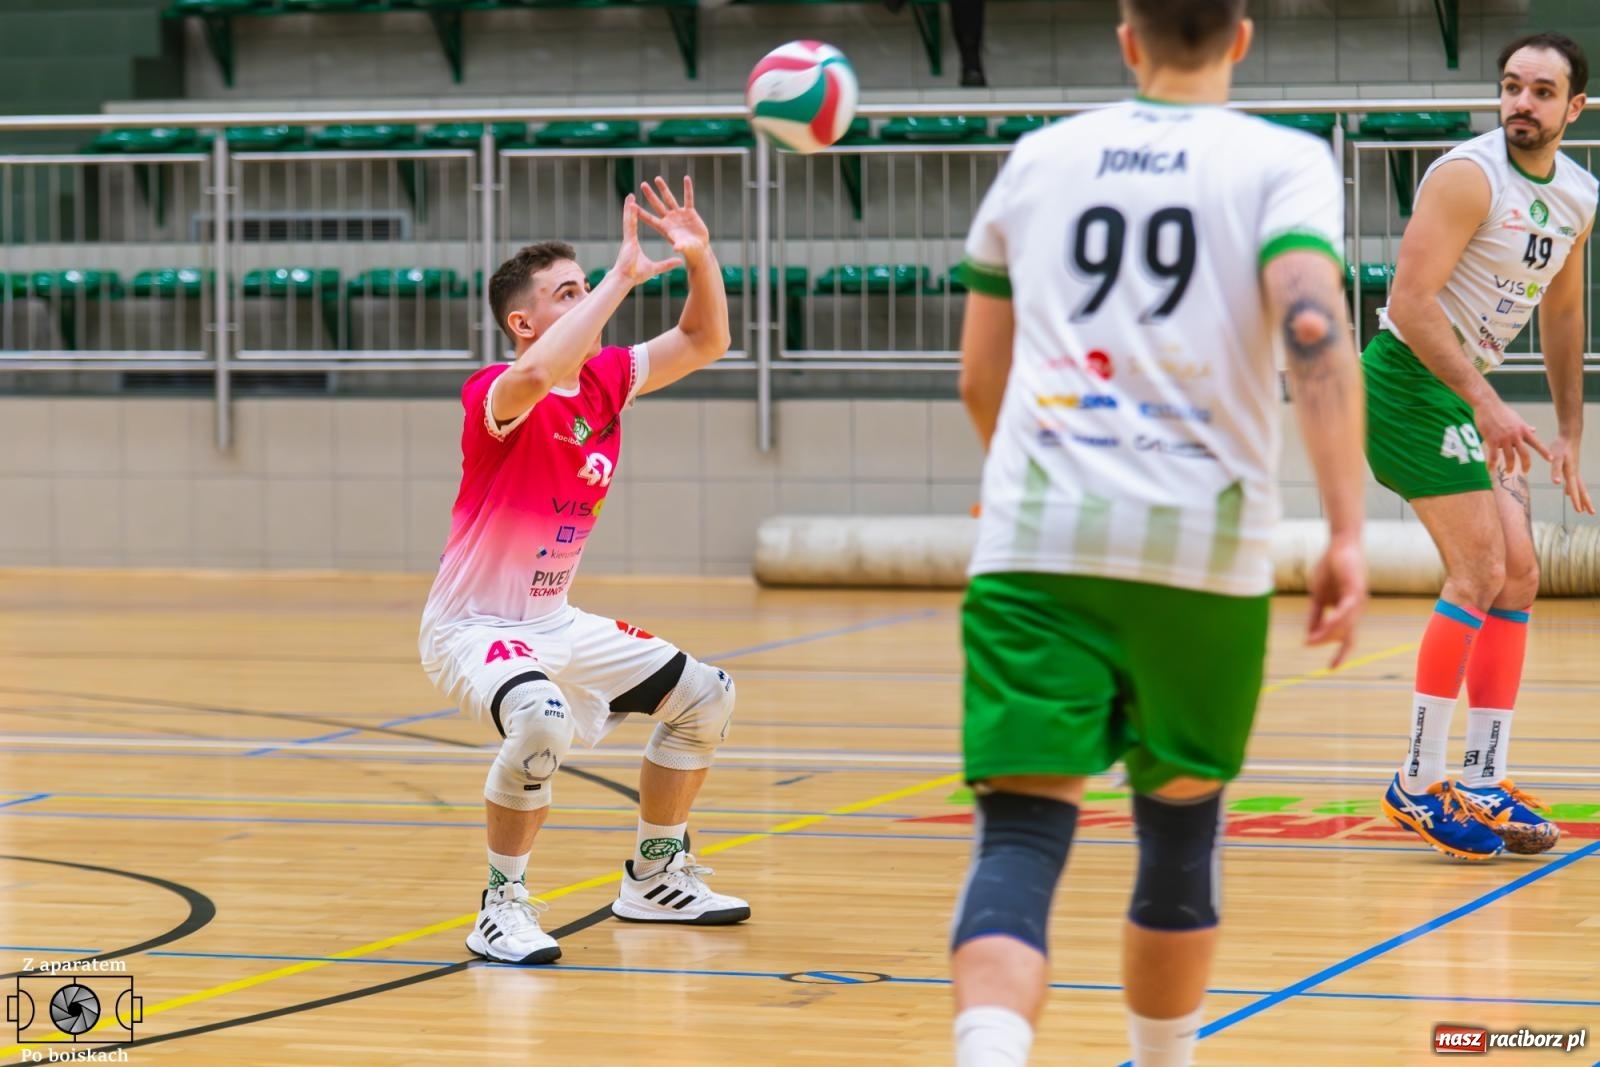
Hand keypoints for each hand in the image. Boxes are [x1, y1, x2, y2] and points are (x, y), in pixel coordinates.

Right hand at [611, 194, 683, 286]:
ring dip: (629, 207)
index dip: (640, 218)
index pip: (640, 227)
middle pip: (633, 219)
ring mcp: (628, 238)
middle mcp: (631, 238)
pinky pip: (629, 223)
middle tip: (632, 198)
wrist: (626, 279)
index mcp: (635, 243)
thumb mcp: (656, 268)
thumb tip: (679, 262)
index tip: (640, 211)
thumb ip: (667, 264)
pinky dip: (628, 213)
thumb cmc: (636, 275)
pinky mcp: (627, 239)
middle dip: (633, 209)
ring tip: (630, 196)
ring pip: (629, 218)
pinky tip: (630, 204)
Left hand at [636, 175, 710, 265]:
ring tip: (657, 178)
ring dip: (664, 189)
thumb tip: (676, 248)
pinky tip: (686, 178)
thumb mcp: (684, 248)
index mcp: (664, 228)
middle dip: (650, 195)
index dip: (641, 212)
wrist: (699, 249)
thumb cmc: (690, 251)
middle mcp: (669, 219)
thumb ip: (680, 246)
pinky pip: (689, 198)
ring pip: (669, 199)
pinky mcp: (689, 212)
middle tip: (642, 184)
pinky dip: (688, 189)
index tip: (631, 204)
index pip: (649, 219)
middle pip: (657, 205)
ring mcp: (679, 215)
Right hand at [1306, 535, 1365, 668]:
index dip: (1340, 653)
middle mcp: (1356, 609)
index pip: (1347, 637)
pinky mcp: (1356, 591)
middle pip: (1343, 634)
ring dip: (1327, 633)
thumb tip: (1309, 635)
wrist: (1339, 545)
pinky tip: (1326, 625)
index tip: (1331, 669)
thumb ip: (1315, 615)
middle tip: (1307, 642)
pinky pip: (1346, 611)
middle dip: (1326, 641)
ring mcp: (1358, 601)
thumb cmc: (1330, 568)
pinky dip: (1336, 620)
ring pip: (1344, 625)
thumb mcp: (1318, 596)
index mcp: (1348, 611)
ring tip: (1311, 639)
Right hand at [1472, 395, 1550, 474]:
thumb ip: (1525, 426)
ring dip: (1510, 466)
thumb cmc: (1501, 411)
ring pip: (1510, 457)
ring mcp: (1504, 439)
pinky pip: (1493, 455)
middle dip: (1526, 465)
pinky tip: (1491, 469)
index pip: (1536, 443)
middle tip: (1526, 472)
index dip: (1544, 452)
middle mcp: (1516, 436)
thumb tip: (1534, 430)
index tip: (1550, 460)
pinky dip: (1492, 464)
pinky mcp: (1492, 440)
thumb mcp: (1517, 418)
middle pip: (1524, 454)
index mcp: (1523, 430)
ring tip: (1509, 472)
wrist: (1488, 405)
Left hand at [1548, 434, 1595, 513]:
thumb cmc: (1561, 446)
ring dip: (1582, 498)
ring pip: (1580, 487)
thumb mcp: (1556, 458)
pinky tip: (1568, 493)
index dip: (1577, 500)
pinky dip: (1573, 489)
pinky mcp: (1572, 468)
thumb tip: (1556, 483)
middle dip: (1586, 502)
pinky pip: (1574, 482)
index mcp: (1571, 473)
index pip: (1574, 490)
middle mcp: (1575, 474)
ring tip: (1584, 508)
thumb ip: (1555, 470)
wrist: (1569, 436)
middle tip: (1591, 513)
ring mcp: (1575, 471)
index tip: (1580, 511)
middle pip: (1582, 491)